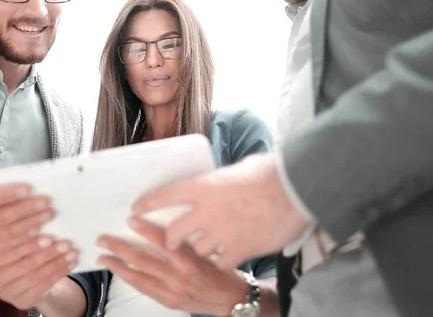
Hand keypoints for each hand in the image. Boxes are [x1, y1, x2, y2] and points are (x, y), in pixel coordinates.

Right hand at [0, 235, 77, 309]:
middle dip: (47, 252)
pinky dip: (59, 274)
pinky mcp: (21, 302)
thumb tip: (44, 221)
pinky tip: (69, 264)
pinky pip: (43, 286)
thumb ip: (28, 237)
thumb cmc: (28, 258)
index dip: (30, 239)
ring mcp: (8, 292)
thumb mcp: (24, 246)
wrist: (34, 284)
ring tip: (71, 253)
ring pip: (36, 275)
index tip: (47, 230)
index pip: (12, 247)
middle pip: (25, 263)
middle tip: (65, 243)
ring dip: (56, 263)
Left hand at [97, 217, 246, 315]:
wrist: (231, 299)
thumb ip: (184, 240)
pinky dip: (129, 279)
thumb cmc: (220, 269)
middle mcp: (177, 275)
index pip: (161, 239)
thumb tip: (159, 225)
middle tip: (103, 239)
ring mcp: (171, 290)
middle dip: (118, 248)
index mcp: (189, 258)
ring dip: (117, 266)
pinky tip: (120, 272)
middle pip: (141, 259)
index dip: (144, 228)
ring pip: (137, 276)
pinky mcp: (168, 301)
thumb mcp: (206, 249)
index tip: (130, 218)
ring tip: (103, 258)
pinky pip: (143, 289)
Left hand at [132, 153, 310, 269]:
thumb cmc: (270, 173)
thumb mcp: (238, 169)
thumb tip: (216, 184)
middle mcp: (206, 211)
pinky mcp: (240, 249)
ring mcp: (221, 232)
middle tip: (171, 240)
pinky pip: (221, 262)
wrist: (296, 189)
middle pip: (174, 234)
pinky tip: (229, 256)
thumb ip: (220, 181)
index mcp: (203, 186)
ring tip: (206, 248)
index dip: (148, 205)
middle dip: (169, 240)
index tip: (137, 210)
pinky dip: (223, 261)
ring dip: (200, 250)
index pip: (165, 196)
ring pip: (196, 251)